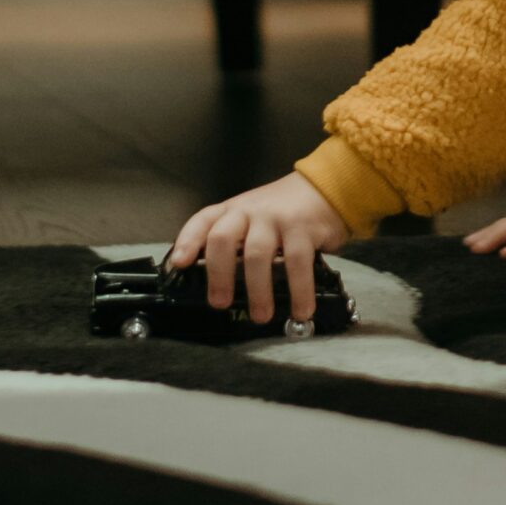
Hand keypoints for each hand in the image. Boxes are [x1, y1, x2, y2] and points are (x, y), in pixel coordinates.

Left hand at [167, 171, 349, 324]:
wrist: (326, 188)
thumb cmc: (283, 212)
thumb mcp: (253, 219)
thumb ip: (235, 243)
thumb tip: (216, 287)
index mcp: (232, 210)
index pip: (203, 221)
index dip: (188, 241)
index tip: (179, 264)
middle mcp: (250, 211)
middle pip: (223, 238)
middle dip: (218, 274)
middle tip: (220, 303)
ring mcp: (276, 218)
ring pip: (257, 255)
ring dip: (257, 290)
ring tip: (261, 315)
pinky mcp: (303, 228)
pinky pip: (297, 263)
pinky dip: (298, 290)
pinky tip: (300, 309)